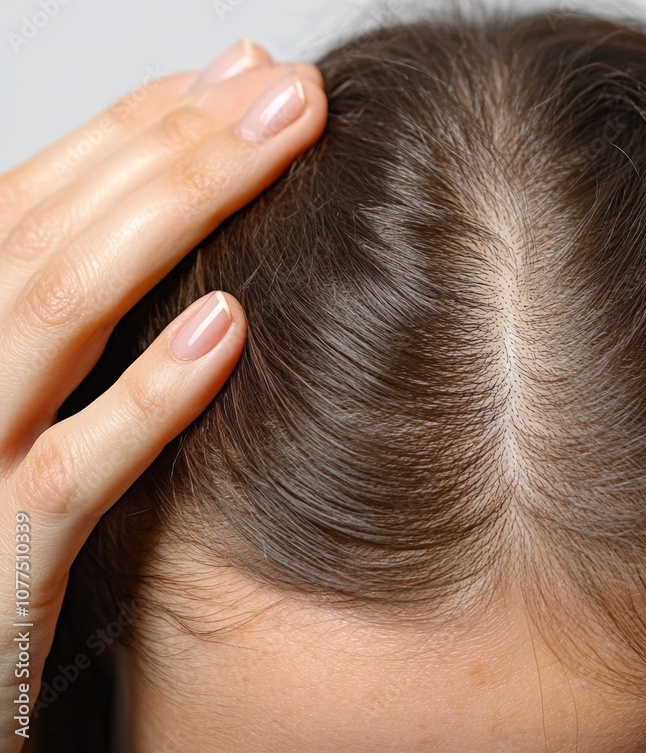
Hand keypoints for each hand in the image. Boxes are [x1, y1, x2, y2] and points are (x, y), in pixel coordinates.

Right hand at [0, 39, 326, 747]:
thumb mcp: (15, 389)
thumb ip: (66, 304)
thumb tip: (165, 202)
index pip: (47, 196)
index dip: (144, 124)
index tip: (240, 75)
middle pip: (62, 227)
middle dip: (178, 142)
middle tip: (286, 85)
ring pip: (62, 309)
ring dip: (176, 213)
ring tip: (277, 142)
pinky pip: (76, 467)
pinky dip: (149, 394)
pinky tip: (226, 330)